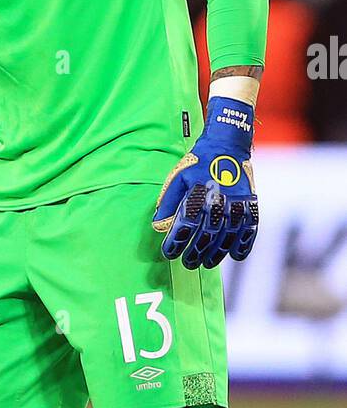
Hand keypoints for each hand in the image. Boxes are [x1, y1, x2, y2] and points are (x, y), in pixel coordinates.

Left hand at [153, 96, 257, 268]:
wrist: (227, 144)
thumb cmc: (198, 163)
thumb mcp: (177, 178)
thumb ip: (167, 203)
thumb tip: (158, 227)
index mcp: (198, 192)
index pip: (185, 224)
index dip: (176, 242)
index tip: (169, 253)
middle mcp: (219, 198)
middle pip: (207, 234)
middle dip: (196, 252)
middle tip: (188, 263)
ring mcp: (237, 201)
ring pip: (228, 235)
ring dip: (217, 253)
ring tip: (207, 263)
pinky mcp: (250, 202)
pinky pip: (250, 228)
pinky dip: (244, 244)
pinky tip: (236, 255)